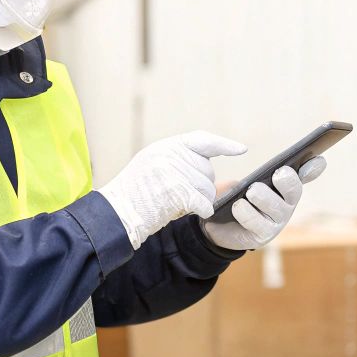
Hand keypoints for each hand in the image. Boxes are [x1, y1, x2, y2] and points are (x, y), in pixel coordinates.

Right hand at [100, 131, 246, 247]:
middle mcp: (169, 155)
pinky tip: (192, 212)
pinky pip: (204, 202)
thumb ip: (177, 161)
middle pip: (207, 170)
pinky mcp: (176, 191)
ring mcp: (172, 172)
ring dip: (198, 201)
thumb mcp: (152, 167)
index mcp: (164, 147)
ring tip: (174, 204)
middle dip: (200, 187)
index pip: (201, 140)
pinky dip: (202, 210)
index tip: (241, 149)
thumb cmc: (135, 197)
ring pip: (208, 188)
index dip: (223, 145)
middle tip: (176, 196)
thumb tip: (207, 165)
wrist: (115, 216)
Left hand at [203, 158, 326, 251]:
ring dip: (264, 197)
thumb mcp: (246, 179)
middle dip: (287, 181)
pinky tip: (237, 205)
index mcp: (285, 186)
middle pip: (294, 191)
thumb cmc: (236, 196)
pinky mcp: (263, 236)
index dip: (313, 168)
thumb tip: (258, 158)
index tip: (318, 157)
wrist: (217, 223)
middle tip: (277, 174)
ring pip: (277, 208)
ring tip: (251, 191)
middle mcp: (287, 204)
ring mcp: (277, 222)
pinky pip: (257, 223)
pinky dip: (246, 212)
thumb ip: (262, 170)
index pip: (305, 174)